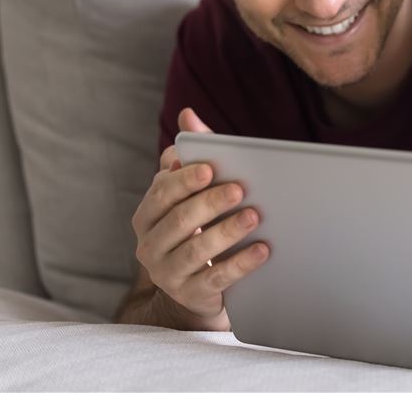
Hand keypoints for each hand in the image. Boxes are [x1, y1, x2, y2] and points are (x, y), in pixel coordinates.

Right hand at [130, 107, 269, 327]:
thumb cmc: (198, 227)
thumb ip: (193, 156)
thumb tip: (189, 115)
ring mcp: (167, 273)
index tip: (210, 168)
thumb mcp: (193, 193)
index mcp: (148, 214)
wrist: (197, 286)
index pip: (162, 193)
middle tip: (240, 189)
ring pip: (195, 250)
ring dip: (227, 232)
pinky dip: (240, 264)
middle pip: (179, 220)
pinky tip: (263, 251)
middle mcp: (150, 244)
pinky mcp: (191, 295)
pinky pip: (216, 279)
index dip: (184, 180)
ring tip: (254, 216)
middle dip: (209, 202)